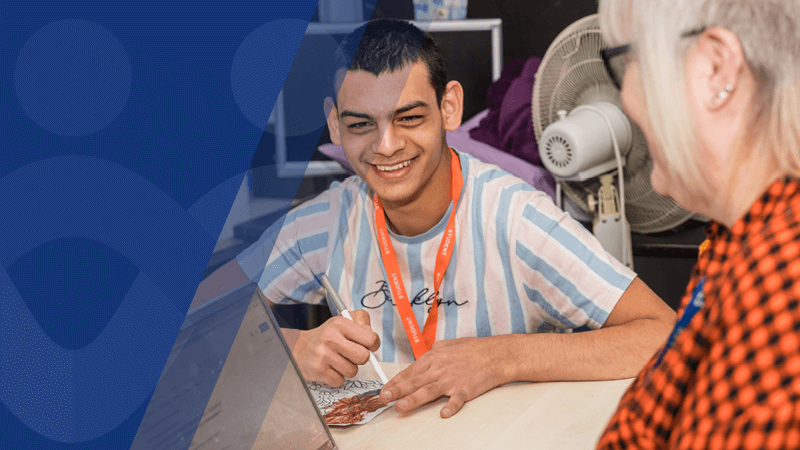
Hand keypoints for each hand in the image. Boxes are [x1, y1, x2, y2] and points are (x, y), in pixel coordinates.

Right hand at [293, 310, 379, 386]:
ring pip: (353, 371)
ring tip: (339, 360)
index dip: (373, 344)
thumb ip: (362, 322)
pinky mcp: (319, 370)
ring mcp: (323, 355)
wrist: (300, 347)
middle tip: (352, 354)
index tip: (367, 345)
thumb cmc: (327, 335)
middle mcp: (330, 338)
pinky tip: (331, 368)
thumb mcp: (343, 320)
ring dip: (349, 368)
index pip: (370, 338)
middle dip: (361, 358)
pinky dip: (338, 377)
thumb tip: (373, 339)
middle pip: (363, 357)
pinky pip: (340, 381)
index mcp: (340, 324)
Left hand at [379, 336, 511, 417]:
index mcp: (433, 357)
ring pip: (429, 390)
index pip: (409, 371)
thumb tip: (425, 355)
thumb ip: (434, 350)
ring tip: (401, 407)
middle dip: (397, 391)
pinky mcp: (466, 388)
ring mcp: (452, 379)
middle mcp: (439, 368)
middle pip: (414, 381)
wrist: (496, 354)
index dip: (395, 382)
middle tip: (384, 398)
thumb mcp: (449, 344)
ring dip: (414, 399)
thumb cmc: (473, 349)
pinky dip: (451, 406)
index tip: (384, 390)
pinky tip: (443, 414)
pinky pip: (457, 399)